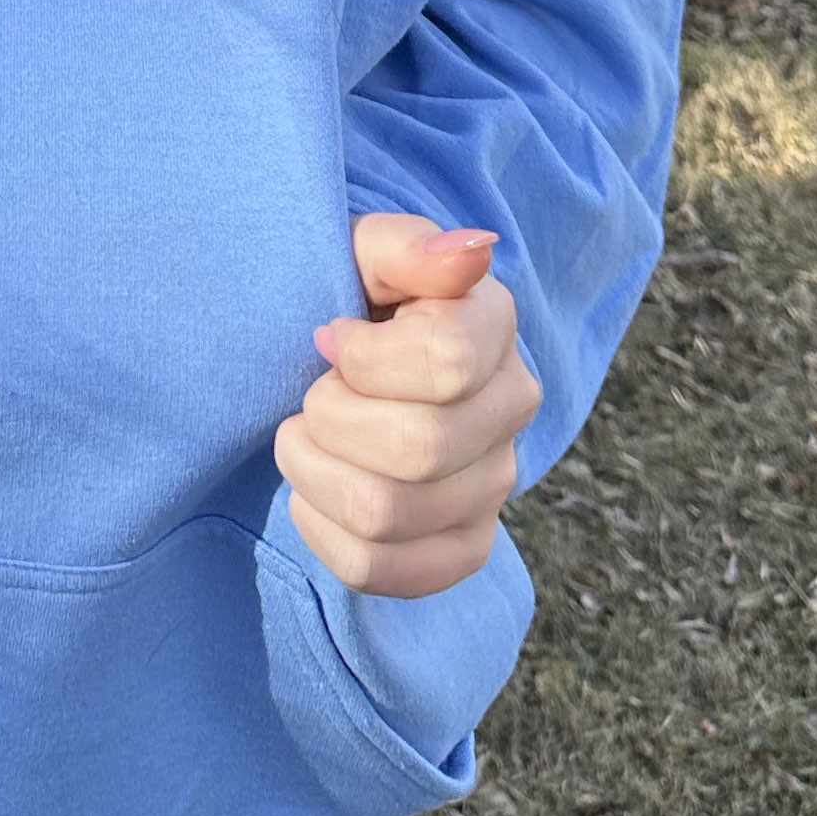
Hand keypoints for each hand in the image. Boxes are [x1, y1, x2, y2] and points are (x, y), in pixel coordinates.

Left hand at [276, 211, 540, 598]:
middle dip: (330, 418)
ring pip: (387, 515)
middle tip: (312, 392)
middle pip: (416, 449)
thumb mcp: (361, 248)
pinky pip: (379, 570)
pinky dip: (322, 530)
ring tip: (305, 435)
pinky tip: (315, 488)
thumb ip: (407, 245)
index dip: (361, 358)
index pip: (445, 364)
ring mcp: (493, 486)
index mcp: (493, 326)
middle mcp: (511, 409)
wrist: (338, 356)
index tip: (329, 337)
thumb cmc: (350, 293)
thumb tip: (472, 251)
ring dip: (313, 471)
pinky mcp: (460, 546)